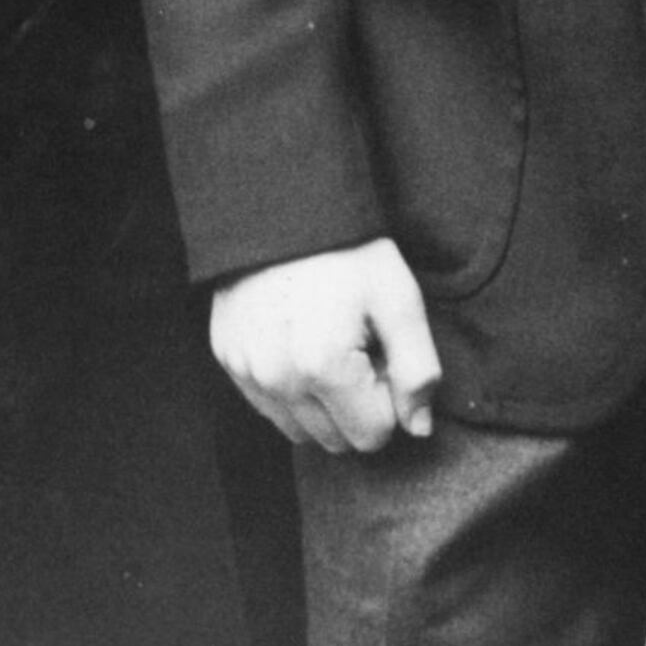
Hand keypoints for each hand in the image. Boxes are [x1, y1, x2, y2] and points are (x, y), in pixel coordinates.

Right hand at [210, 238, 440, 454]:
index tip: (381, 353)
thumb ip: (417, 370)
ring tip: (328, 344)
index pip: (373, 435)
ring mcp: (247, 371)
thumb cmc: (349, 251)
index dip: (388, 398)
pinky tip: (299, 343)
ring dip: (322, 403)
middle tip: (358, 348)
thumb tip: (418, 428)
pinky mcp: (227, 358)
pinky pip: (268, 406)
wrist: (283, 205)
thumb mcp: (399, 298)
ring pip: (301, 430)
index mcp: (325, 366)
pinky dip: (290, 389)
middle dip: (356, 404)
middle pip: (337, 439)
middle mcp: (278, 378)